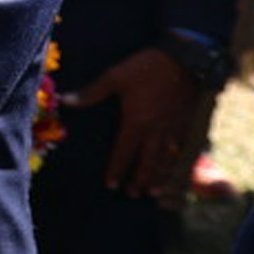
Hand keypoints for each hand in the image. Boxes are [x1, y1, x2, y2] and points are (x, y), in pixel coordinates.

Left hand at [69, 46, 203, 200]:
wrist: (186, 59)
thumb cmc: (147, 67)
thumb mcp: (115, 76)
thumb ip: (91, 92)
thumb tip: (65, 100)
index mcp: (136, 122)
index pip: (124, 152)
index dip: (117, 170)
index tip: (111, 185)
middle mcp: (156, 131)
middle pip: (147, 162)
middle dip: (139, 180)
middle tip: (133, 195)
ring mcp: (174, 129)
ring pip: (166, 160)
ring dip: (159, 177)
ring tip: (153, 192)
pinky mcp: (188, 123)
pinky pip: (183, 150)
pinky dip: (178, 164)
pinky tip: (175, 171)